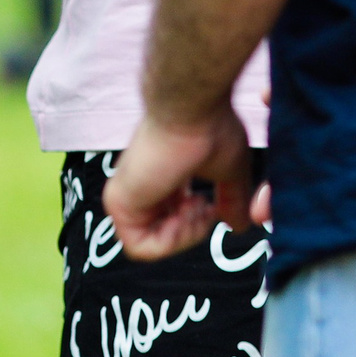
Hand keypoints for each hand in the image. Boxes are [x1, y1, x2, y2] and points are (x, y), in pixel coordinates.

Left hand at [105, 104, 262, 262]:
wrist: (190, 110)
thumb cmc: (210, 129)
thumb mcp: (230, 173)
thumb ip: (232, 200)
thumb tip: (238, 226)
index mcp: (160, 178)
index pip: (172, 220)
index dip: (197, 224)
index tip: (212, 205)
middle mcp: (140, 186)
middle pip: (162, 235)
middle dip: (192, 230)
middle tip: (205, 206)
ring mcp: (125, 194)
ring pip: (150, 245)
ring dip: (184, 235)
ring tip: (196, 206)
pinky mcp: (117, 202)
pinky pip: (139, 247)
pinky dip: (169, 240)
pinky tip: (183, 214)